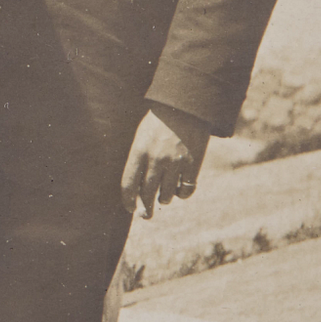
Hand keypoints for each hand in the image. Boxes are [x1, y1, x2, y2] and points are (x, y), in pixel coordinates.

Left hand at [119, 104, 210, 219]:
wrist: (186, 106)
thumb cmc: (159, 121)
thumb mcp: (142, 136)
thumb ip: (139, 160)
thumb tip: (138, 187)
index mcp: (138, 151)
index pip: (128, 184)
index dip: (128, 200)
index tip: (130, 208)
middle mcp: (155, 159)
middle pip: (147, 194)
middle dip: (145, 209)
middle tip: (146, 215)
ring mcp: (175, 163)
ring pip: (166, 195)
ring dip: (164, 199)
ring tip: (163, 196)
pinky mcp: (192, 164)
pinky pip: (186, 190)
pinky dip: (182, 194)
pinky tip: (179, 189)